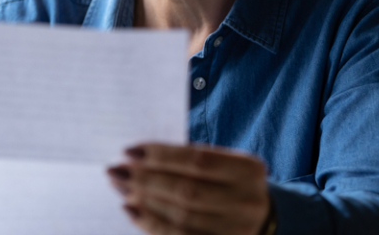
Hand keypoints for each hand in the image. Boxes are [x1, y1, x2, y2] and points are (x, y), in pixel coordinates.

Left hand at [107, 143, 270, 234]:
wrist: (261, 221)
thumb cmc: (229, 185)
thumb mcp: (223, 166)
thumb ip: (190, 162)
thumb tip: (138, 159)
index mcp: (248, 170)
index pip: (197, 159)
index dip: (161, 155)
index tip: (129, 151)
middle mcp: (246, 201)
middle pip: (186, 190)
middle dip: (146, 179)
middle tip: (116, 171)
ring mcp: (237, 229)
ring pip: (181, 216)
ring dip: (144, 201)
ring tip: (120, 188)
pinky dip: (152, 224)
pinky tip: (132, 211)